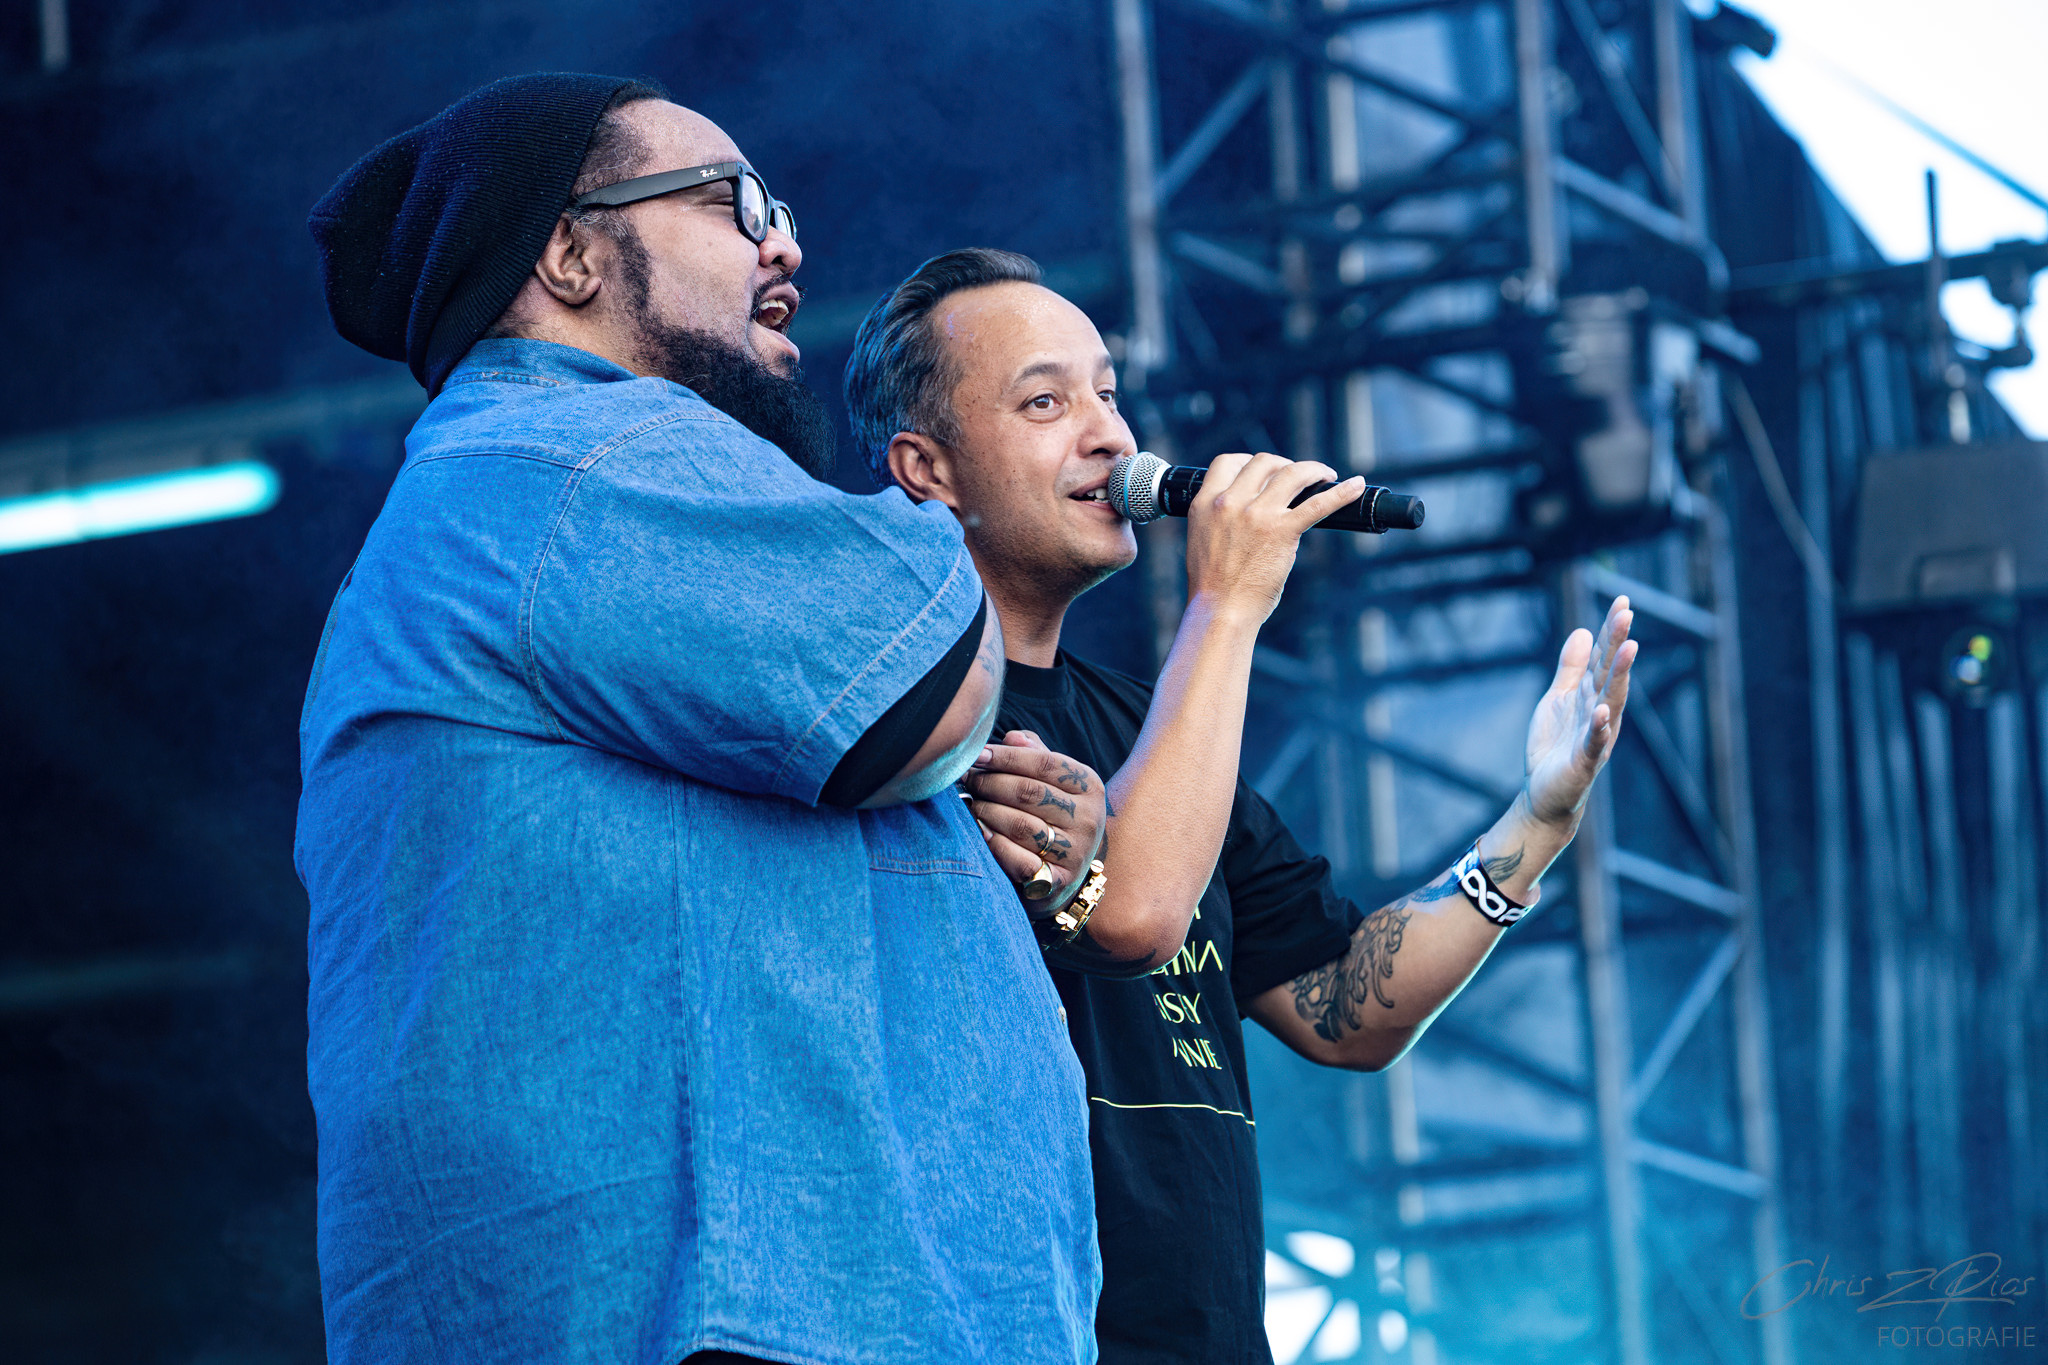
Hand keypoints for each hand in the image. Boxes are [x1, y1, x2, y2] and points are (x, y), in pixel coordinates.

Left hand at [961, 731, 1106, 901]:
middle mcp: (1089, 818)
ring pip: (1021, 825)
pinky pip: (1019, 860)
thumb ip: (1033, 754)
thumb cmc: (1050, 818)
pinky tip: (980, 833)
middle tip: (966, 780)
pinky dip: (995, 845)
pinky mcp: (1058, 881)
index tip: (975, 755)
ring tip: (969, 806)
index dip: (1006, 757)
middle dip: (990, 783)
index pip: (1044, 763)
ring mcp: (1076, 852)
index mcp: (1090, 786)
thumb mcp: (1052, 783)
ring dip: (987, 813)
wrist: (1063, 876)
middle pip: (1029, 792)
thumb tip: (1011, 738)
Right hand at [1184, 452, 1364, 624]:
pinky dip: (1342, 492)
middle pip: (1263, 462)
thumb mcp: (1203, 538)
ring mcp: (1257, 515)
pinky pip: (1318, 504)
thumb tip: (1244, 512)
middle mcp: (1229, 503)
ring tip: (1325, 476)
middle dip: (1284, 465)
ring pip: (1292, 473)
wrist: (1220, 611)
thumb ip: (1219, 518)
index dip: (1248, 462)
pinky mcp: (1281, 531)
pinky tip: (1356, 486)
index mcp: (1205, 503)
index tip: (1265, 471)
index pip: (1227, 463)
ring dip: (1313, 470)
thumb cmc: (1212, 585)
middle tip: (1298, 477)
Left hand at [1524, 595, 1637, 829]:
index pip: (1605, 658)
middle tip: (1626, 612)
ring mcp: (1595, 736)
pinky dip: (1598, 728)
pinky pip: (1593, 742)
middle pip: (1611, 673)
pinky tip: (1602, 712)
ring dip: (1619, 676)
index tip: (1622, 601)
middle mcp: (1600, 712)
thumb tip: (1583, 631)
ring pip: (1610, 701)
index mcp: (1592, 695)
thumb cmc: (1555, 747)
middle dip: (1618, 642)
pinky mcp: (1584, 761)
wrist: (1545, 794)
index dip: (1611, 630)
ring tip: (1628, 648)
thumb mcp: (1558, 698)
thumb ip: (1571, 668)